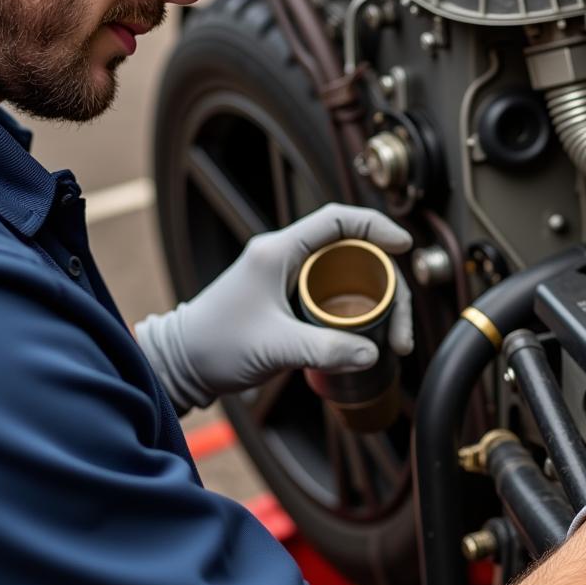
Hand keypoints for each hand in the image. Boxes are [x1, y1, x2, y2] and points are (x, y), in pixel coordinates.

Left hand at [135, 204, 412, 411]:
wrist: (181, 364)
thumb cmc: (215, 346)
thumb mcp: (274, 347)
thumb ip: (324, 349)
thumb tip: (372, 353)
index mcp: (279, 251)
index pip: (337, 220)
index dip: (375, 226)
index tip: (404, 245)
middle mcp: (285, 258)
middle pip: (352, 252)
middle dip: (387, 282)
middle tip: (402, 324)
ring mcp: (287, 278)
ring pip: (347, 276)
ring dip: (376, 301)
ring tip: (393, 338)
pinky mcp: (288, 300)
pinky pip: (334, 295)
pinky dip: (358, 312)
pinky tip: (371, 338)